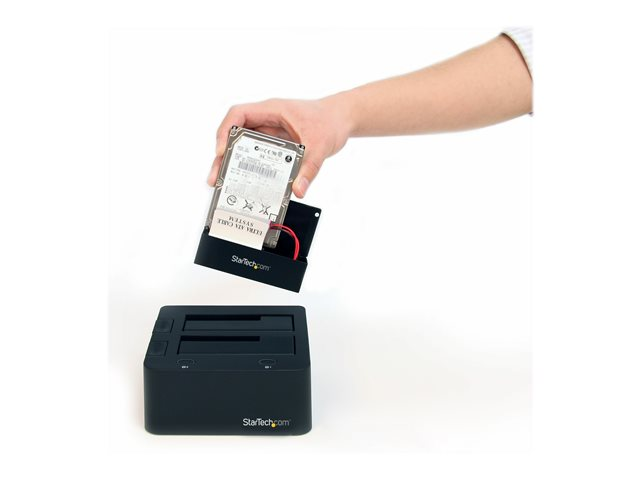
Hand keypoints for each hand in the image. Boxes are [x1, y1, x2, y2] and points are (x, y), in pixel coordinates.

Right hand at [208, 97, 351, 197]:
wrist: (342, 119)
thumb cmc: (330, 121)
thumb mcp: (321, 146)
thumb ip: (310, 169)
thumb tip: (298, 190)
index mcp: (273, 110)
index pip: (239, 114)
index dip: (226, 131)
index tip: (223, 151)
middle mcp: (267, 119)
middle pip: (235, 134)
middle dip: (223, 155)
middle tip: (215, 176)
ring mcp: (270, 131)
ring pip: (243, 145)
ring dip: (232, 162)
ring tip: (222, 181)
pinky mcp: (275, 144)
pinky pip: (257, 154)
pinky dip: (249, 167)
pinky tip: (244, 181)